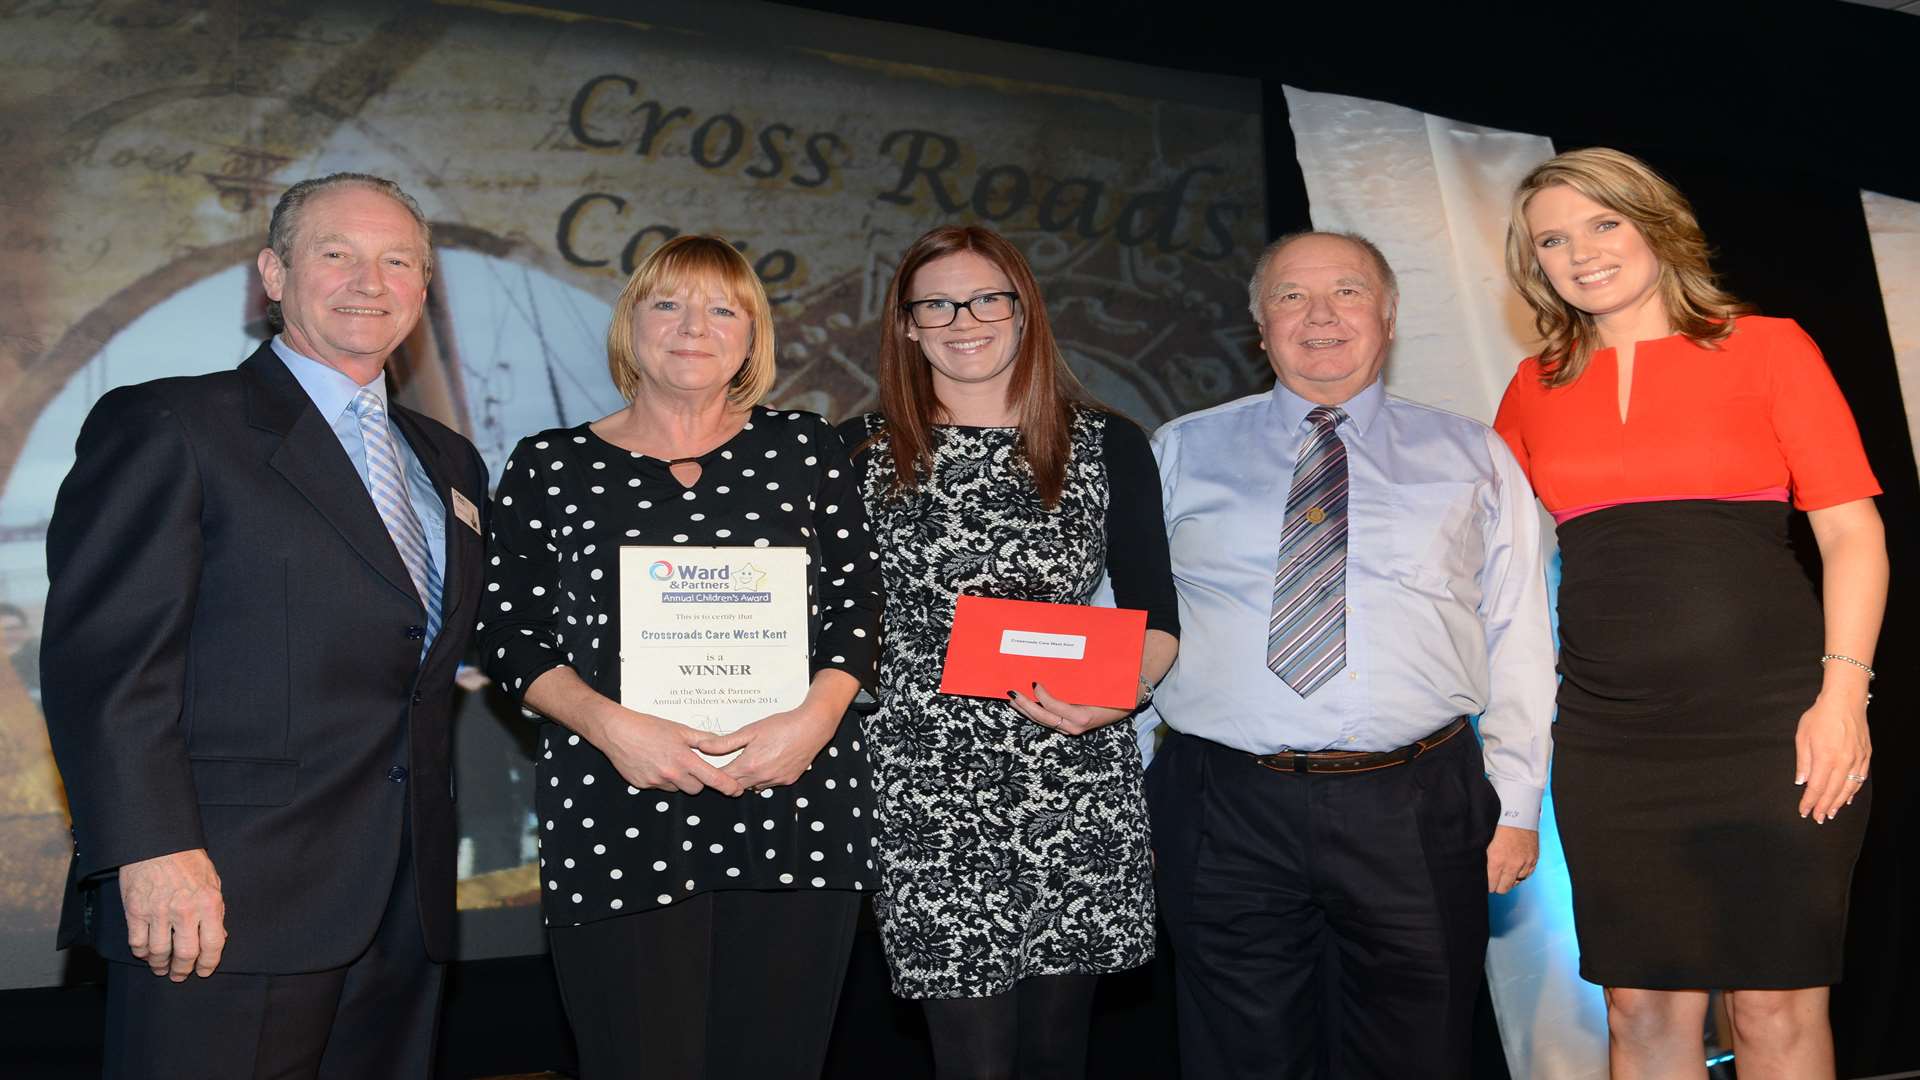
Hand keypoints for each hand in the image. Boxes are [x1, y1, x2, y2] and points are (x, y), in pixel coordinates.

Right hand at [119, 848, 225, 979]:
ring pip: (159, 953)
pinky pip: (138, 943)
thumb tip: (219, 937)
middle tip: (181, 975)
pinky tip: (146, 954)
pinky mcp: (136, 911)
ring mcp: (158, 912)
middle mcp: (185, 911)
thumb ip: (216, 911)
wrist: (157, 842)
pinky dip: (142, 953)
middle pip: (186, 954)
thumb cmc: (187, 860)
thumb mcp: (212, 882)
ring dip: (160, 965)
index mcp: (209, 903)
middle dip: (184, 970)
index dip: (209, 963)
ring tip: (162, 968)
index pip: (213, 944)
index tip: (204, 971)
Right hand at [586, 705, 744, 797]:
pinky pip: (660, 787)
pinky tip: (653, 764)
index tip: (736, 790)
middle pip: (696, 789)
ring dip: (679, 780)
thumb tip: (719, 741)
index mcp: (684, 759)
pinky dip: (661, 779)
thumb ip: (702, 738)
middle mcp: (671, 774)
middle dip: (698, 781)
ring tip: (668, 761)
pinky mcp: (643, 786)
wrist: (617, 731)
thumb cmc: (649, 727)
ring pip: (677, 789)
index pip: (713, 779)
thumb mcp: (679, 729)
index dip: (727, 786)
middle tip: (691, 765)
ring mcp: (656, 782)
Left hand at [699, 705, 840, 789]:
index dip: (714, 773)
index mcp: (749, 765)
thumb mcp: (750, 730)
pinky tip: (766, 762)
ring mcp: (776, 781)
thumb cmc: (781, 725)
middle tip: (728, 763)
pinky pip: (769, 784)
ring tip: (748, 761)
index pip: (723, 777)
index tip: (710, 766)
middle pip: (736, 785)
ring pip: (753, 786)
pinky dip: (763, 777)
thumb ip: (724, 742)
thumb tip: (702, 747)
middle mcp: (761, 777)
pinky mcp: (788, 780)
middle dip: (730, 776)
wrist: (812, 727)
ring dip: (747, 778)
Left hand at [1008, 681, 1133, 736]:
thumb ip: (1083, 681)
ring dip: (1025, 710)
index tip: (1034, 683)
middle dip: (1025, 705)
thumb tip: (1062, 666)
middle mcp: (1075, 727)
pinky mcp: (1069, 726)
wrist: (1132, 699)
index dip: (1042, 697)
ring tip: (1012, 698)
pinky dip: (1035, 711)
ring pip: (1043, 721)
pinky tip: (1025, 704)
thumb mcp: (1104, 685)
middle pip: (1043, 717)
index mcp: (1084, 716)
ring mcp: (1071, 728)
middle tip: (1011, 693)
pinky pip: (1048, 719)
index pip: (1055, 708)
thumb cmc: (1118, 689)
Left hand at [1486, 825, 1537, 893]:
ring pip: (1516, 883)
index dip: (1489, 886)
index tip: (1488, 884)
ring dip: (1511, 879)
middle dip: (1498, 886)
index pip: (1492, 886)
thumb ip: (1487, 863)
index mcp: (1497, 861)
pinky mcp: (1533, 860)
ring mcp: (1524, 863)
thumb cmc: (1500, 828)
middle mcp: (1512, 865)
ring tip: (1506, 871)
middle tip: (1495, 881)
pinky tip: (1516, 868)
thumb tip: (1485, 876)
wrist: (1518, 816)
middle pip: (1504, 889)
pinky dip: (1521, 873)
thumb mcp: (1487, 846)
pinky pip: (1527, 875)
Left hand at [1795, 689, 1870, 823]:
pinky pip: (1859, 778)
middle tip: (1818, 818)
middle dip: (1824, 807)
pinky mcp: (1865, 756)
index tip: (1804, 811)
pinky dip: (1853, 790)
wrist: (1844, 701)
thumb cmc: (1820, 716)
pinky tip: (1847, 798)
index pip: (1816, 787)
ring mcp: (1857, 759)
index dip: (1810, 802)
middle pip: (1832, 791)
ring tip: (1831, 813)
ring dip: (1838, 803)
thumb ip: (1803, 762)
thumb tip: (1801, 782)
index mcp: (1825, 758)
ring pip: (1848, 788)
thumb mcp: (1802, 736)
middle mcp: (1843, 762)